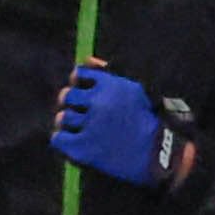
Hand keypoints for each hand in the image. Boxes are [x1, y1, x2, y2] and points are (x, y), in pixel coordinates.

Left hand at [51, 63, 187, 189]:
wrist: (155, 155)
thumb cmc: (145, 121)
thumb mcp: (134, 92)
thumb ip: (108, 73)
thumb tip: (87, 59)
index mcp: (112, 86)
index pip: (79, 74)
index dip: (79, 83)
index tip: (84, 91)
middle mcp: (99, 103)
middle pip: (67, 96)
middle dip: (73, 103)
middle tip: (83, 114)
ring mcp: (89, 126)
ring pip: (62, 118)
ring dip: (69, 123)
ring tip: (83, 130)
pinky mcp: (82, 148)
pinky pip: (58, 138)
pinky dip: (65, 141)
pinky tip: (77, 142)